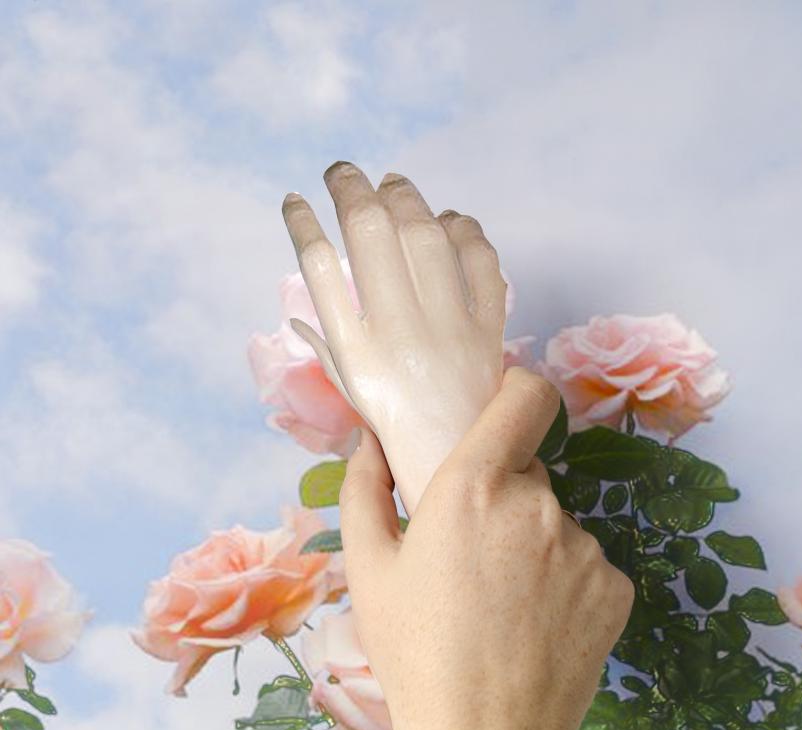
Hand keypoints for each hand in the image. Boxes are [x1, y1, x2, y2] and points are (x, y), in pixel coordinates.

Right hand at [281, 162, 507, 514]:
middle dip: (352, 190)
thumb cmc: (396, 429)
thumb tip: (296, 315)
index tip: (293, 199)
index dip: (303, 224)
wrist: (458, 464)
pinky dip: (466, 233)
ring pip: (424, 237)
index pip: (321, 268)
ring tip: (392, 183)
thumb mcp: (351, 392)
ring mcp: (448, 328)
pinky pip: (481, 264)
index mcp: (357, 351)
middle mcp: (399, 333)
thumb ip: (325, 347)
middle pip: (372, 235)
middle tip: (342, 172)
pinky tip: (450, 220)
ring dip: (405, 199)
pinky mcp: (488, 329)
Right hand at [338, 367, 635, 729]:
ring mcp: (585, 546)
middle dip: (502, 495)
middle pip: (528, 470)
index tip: (499, 404)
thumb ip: (365, 488)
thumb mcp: (368, 570)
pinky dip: (564, 583)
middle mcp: (538, 505)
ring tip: (502, 603)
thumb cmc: (415, 653)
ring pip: (555, 523)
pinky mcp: (616, 587)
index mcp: (475, 486)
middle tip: (472, 551)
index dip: (515, 388)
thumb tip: (370, 438)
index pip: (526, 394)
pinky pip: (586, 564)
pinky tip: (537, 625)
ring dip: (532, 544)